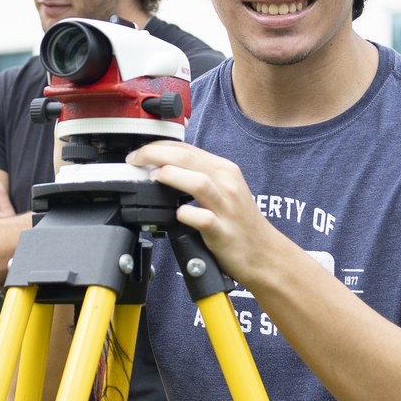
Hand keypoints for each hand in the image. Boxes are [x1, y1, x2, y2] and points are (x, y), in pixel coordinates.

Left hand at [125, 141, 294, 285]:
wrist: (264, 253)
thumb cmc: (239, 223)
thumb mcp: (224, 189)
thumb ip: (198, 175)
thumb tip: (164, 166)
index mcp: (224, 170)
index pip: (187, 148)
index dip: (158, 147)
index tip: (139, 153)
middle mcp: (226, 185)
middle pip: (188, 158)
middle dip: (155, 154)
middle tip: (135, 160)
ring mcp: (226, 208)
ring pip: (197, 182)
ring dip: (170, 176)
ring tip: (152, 178)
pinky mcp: (223, 232)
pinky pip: (203, 218)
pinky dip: (185, 213)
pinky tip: (175, 213)